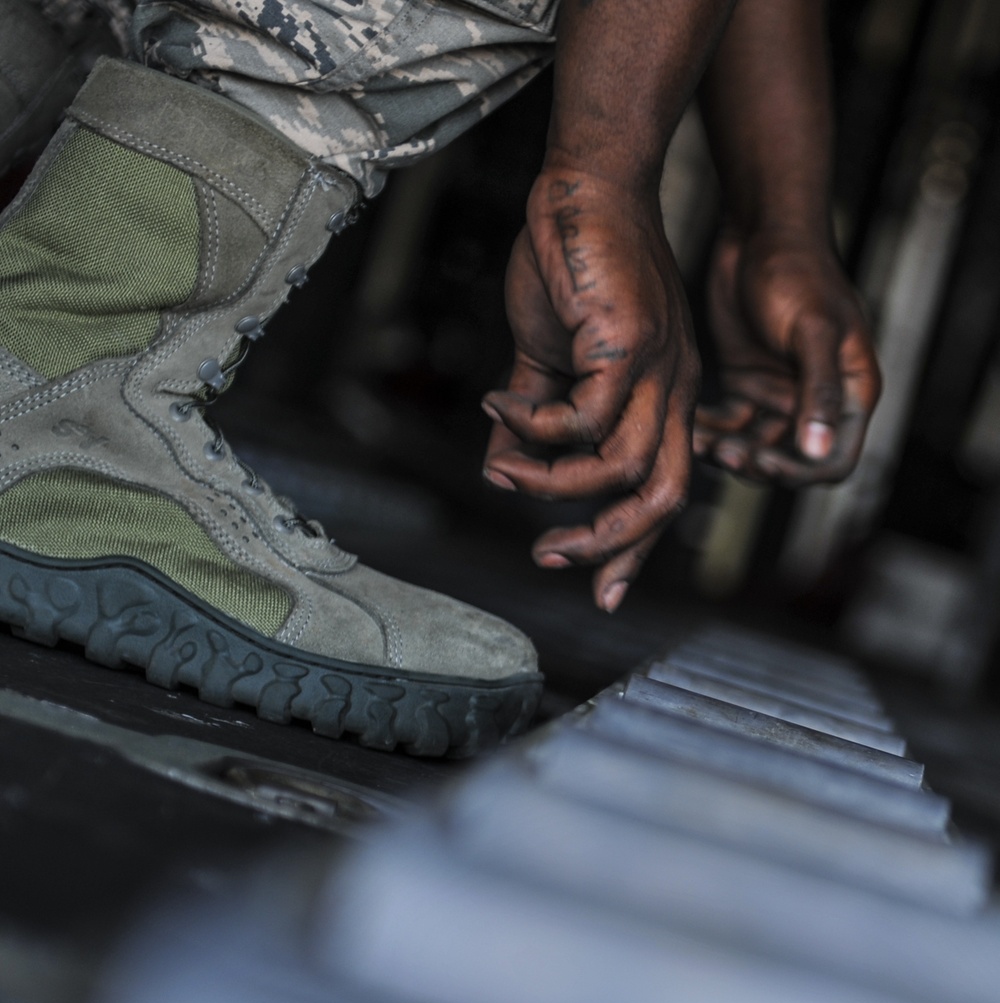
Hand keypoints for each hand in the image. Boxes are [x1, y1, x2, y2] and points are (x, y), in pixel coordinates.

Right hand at [482, 167, 699, 611]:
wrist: (583, 186)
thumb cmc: (572, 267)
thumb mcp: (547, 360)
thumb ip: (531, 419)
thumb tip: (497, 471)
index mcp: (663, 399)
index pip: (664, 490)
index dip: (634, 547)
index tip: (601, 590)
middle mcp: (674, 391)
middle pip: (666, 497)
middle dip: (610, 543)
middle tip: (549, 557)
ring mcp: (659, 368)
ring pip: (627, 468)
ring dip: (557, 486)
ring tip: (505, 473)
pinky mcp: (630, 342)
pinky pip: (588, 418)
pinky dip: (538, 429)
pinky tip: (501, 409)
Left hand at [695, 227, 880, 483]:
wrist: (759, 233)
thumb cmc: (798, 272)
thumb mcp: (813, 330)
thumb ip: (818, 390)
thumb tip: (820, 450)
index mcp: (849, 394)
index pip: (834, 461)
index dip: (801, 472)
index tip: (764, 461)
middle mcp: (815, 402)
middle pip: (789, 461)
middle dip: (757, 464)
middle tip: (723, 452)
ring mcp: (778, 396)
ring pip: (753, 447)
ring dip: (728, 451)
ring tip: (700, 441)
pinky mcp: (746, 386)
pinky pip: (728, 426)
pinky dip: (710, 431)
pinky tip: (689, 426)